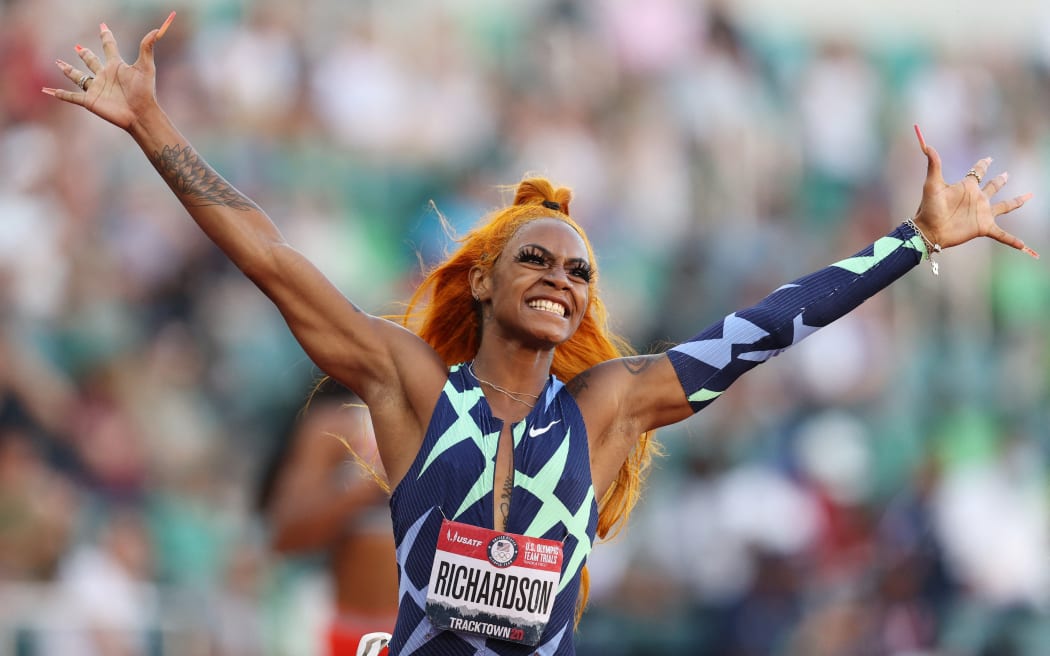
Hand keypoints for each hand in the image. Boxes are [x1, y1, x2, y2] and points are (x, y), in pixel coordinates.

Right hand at [42, 12, 175, 131]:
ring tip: (58, 63)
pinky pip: (72, 96)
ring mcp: (96, 88)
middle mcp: (105, 75)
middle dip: (84, 54)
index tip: (103, 27)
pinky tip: (49, 91)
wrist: (140, 113)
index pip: (109, 47)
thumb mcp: (146, 67)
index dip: (106, 36)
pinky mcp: (90, 101)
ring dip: (68, 70)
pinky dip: (60, 94)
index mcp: (116, 66)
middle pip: (91, 61)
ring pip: (79, 77)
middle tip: (78, 47)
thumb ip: (147, 47)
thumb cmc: (145, 91)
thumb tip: (156, 30)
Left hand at [912, 124, 1037, 258]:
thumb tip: (926, 146)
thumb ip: (934, 165)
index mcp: (967, 186)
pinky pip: (1002, 234)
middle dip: (1000, 180)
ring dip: (1016, 202)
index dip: (983, 164)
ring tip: (1028, 197)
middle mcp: (977, 198)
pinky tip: (1023, 246)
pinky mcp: (983, 228)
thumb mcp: (932, 184)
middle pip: (993, 187)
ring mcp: (982, 213)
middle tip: (1006, 174)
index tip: (988, 159)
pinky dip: (1013, 240)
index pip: (978, 171)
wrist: (929, 230)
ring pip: (1004, 206)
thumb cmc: (928, 207)